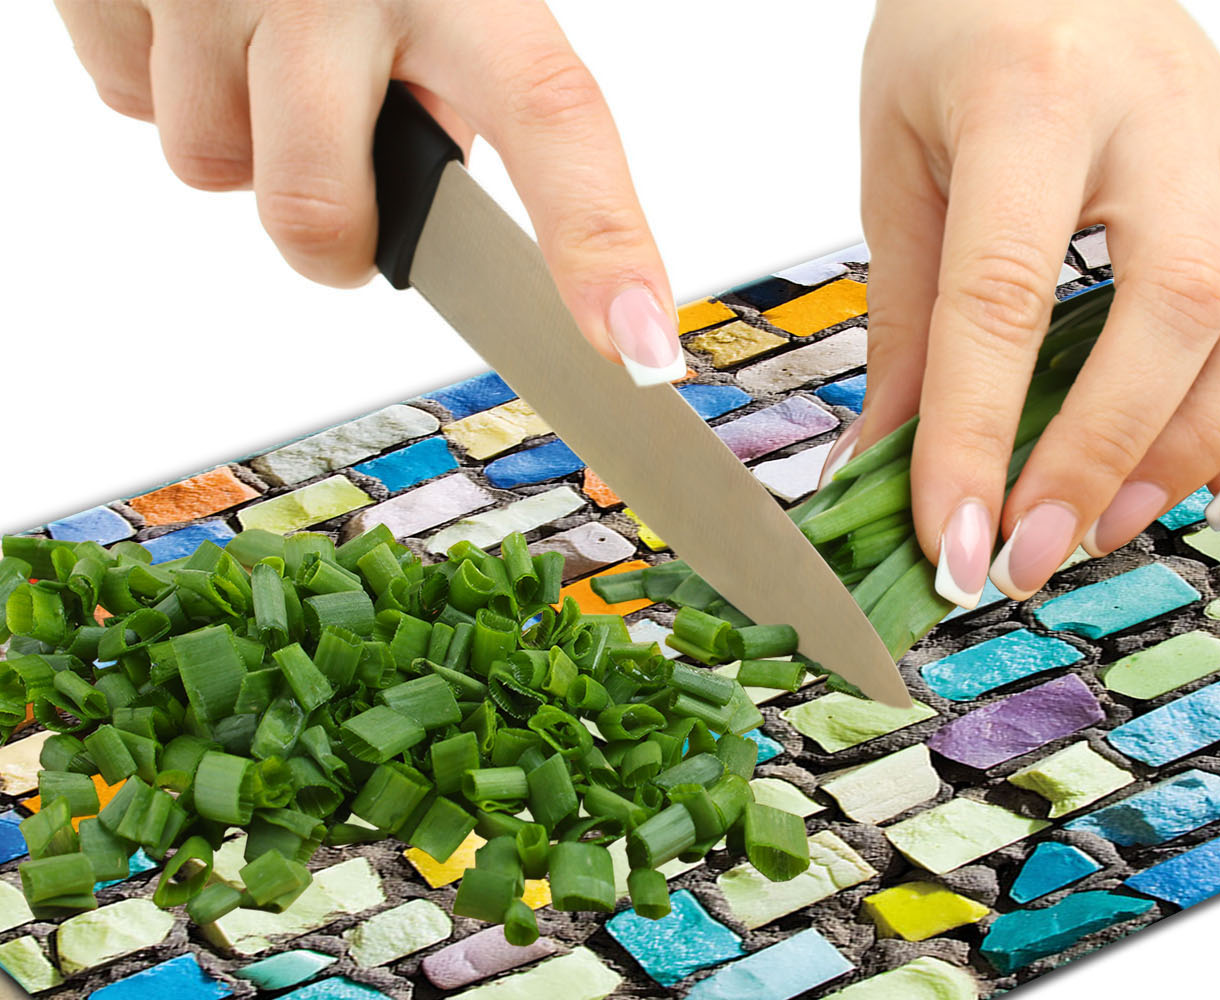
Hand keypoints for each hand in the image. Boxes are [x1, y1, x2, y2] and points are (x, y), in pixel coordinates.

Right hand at [55, 0, 683, 384]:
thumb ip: (469, 78)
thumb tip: (434, 195)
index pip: (551, 117)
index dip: (597, 241)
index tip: (637, 343)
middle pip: (322, 210)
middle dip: (329, 241)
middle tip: (341, 189)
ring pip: (210, 165)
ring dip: (239, 144)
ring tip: (259, 56)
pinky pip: (131, 101)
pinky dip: (164, 84)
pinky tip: (201, 26)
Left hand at [848, 0, 1219, 603]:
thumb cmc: (959, 34)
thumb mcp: (898, 159)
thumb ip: (902, 315)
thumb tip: (884, 464)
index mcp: (1035, 96)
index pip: (1006, 291)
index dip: (978, 434)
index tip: (952, 542)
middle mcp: (1162, 112)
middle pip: (1175, 308)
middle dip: (1102, 457)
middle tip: (1031, 554)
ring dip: (1196, 449)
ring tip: (1108, 527)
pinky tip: (1212, 478)